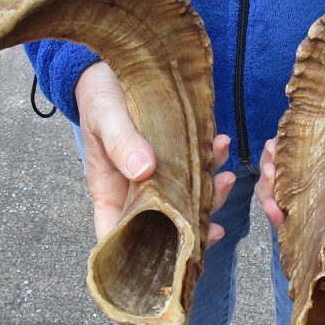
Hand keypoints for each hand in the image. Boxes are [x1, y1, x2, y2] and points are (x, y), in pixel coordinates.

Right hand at [75, 61, 235, 244]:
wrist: (113, 65)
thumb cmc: (99, 96)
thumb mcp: (105, 116)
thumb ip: (122, 142)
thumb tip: (143, 172)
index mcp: (111, 192)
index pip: (119, 237)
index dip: (143, 257)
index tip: (174, 259)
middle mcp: (136, 190)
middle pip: (165, 225)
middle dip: (193, 227)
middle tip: (217, 224)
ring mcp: (159, 174)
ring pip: (188, 199)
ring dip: (210, 194)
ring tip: (225, 174)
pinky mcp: (176, 155)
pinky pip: (197, 168)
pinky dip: (212, 161)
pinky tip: (221, 144)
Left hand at [255, 74, 324, 232]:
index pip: (308, 220)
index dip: (287, 220)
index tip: (275, 210)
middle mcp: (324, 182)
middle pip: (287, 201)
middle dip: (271, 194)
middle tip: (270, 174)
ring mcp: (314, 161)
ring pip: (282, 179)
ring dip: (270, 171)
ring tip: (272, 153)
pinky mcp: (308, 141)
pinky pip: (284, 154)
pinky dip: (276, 153)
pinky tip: (274, 143)